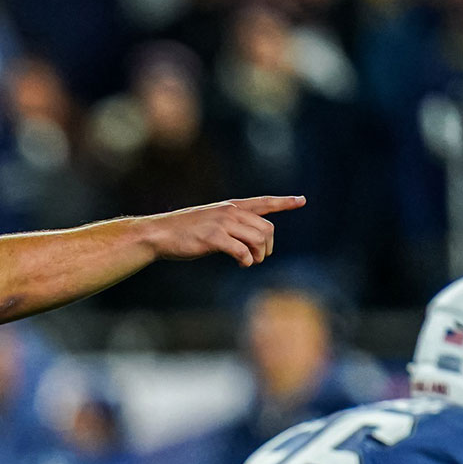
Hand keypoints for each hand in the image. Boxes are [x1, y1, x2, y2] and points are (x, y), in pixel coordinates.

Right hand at [140, 195, 305, 264]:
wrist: (160, 233)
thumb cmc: (185, 231)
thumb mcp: (211, 220)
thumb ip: (231, 225)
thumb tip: (250, 240)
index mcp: (231, 206)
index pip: (264, 202)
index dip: (284, 202)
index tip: (301, 200)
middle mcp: (230, 212)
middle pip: (267, 228)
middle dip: (268, 246)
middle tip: (259, 257)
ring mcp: (222, 224)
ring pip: (258, 240)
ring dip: (259, 256)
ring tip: (249, 262)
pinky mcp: (214, 238)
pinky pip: (242, 251)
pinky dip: (246, 261)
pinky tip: (241, 263)